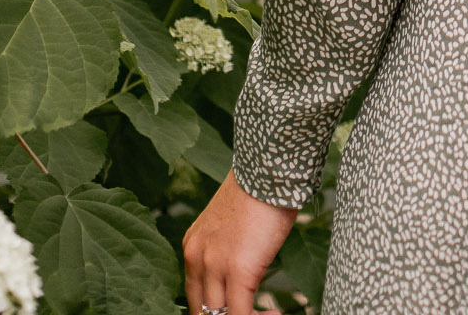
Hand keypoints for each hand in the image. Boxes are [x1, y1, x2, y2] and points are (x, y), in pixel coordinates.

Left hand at [183, 170, 295, 314]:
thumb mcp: (231, 224)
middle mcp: (195, 257)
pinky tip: (275, 314)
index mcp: (192, 246)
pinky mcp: (238, 270)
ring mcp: (214, 265)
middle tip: (252, 314)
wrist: (269, 167)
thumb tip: (243, 271)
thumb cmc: (259, 189)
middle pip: (202, 312)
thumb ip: (226, 249)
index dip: (216, 311)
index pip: (195, 296)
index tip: (238, 309)